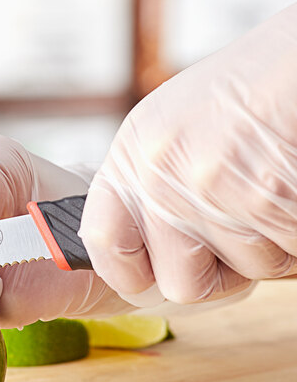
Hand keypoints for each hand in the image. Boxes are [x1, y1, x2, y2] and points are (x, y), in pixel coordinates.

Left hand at [80, 4, 296, 305]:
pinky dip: (296, 234)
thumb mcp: (171, 134)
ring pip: (248, 271)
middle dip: (221, 274)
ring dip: (270, 245)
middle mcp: (159, 174)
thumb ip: (149, 194)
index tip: (155, 274)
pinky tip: (290, 188)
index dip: (131, 274)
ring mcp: (209, 185)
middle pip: (181, 285)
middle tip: (240, 235)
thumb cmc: (243, 96)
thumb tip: (140, 262)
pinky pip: (287, 254)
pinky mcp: (263, 195)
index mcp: (130, 157)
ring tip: (271, 188)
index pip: (104, 246)